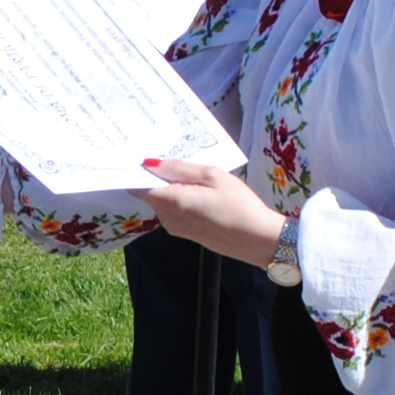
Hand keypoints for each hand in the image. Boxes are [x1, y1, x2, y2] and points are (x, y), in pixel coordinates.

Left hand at [134, 158, 284, 262]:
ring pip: (162, 201)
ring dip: (171, 186)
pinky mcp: (185, 234)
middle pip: (150, 192)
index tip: (142, 154)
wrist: (258, 240)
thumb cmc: (239, 205)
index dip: (136, 170)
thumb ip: (179, 169)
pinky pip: (173, 210)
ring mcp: (175, 228)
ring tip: (194, 173)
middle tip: (176, 156)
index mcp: (171, 202)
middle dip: (158, 175)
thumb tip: (150, 163)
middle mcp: (167, 218)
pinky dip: (180, 198)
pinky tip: (200, 191)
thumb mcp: (212, 176)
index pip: (137, 186)